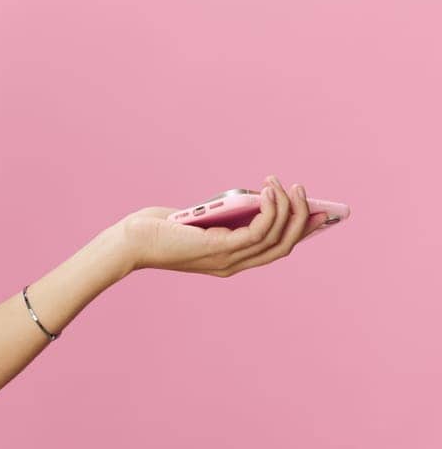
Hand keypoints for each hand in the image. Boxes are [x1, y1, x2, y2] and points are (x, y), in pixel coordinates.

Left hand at [116, 175, 331, 276]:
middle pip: (284, 245)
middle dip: (302, 218)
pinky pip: (258, 231)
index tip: (319, 214)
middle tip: (304, 189)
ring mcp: (227, 259)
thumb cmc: (158, 228)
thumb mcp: (200, 218)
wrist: (129, 241)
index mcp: (230, 259)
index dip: (299, 233)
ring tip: (289, 184)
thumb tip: (251, 197)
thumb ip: (225, 213)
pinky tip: (270, 192)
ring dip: (289, 209)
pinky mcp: (218, 249)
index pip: (275, 249)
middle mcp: (233, 264)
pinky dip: (271, 211)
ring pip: (276, 238)